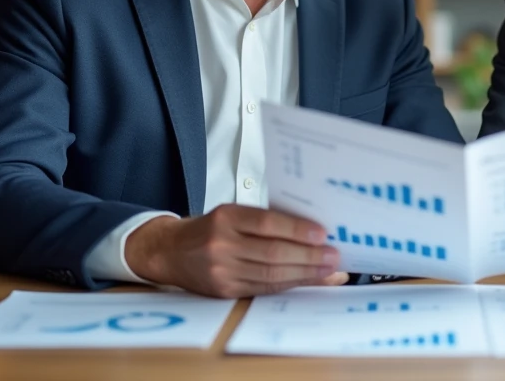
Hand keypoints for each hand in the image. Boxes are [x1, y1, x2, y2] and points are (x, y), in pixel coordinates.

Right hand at [125, 204, 348, 297]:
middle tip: (334, 256)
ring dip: (305, 274)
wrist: (169, 252)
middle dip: (309, 257)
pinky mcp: (223, 291)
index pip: (267, 223)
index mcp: (226, 217)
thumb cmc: (210, 228)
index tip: (322, 233)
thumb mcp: (232, 213)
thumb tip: (312, 230)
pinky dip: (289, 286)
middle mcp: (221, 244)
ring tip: (329, 271)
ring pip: (270, 275)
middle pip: (272, 253)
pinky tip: (308, 281)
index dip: (297, 230)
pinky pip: (263, 289)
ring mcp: (221, 271)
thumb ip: (266, 219)